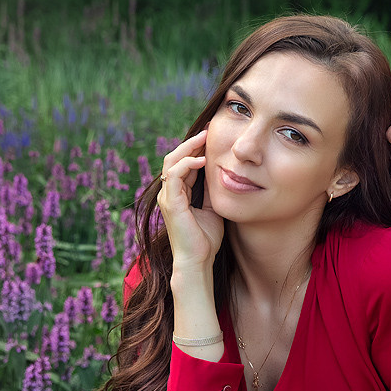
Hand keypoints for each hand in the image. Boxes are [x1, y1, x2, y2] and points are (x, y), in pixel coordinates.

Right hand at [158, 129, 223, 271]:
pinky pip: (174, 175)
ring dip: (188, 148)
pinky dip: (187, 164)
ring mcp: (168, 197)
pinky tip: (203, 160)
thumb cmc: (206, 238)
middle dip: (191, 142)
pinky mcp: (171, 203)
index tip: (211, 135)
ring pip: (171, 162)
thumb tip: (222, 172)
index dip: (195, 148)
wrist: (199, 260)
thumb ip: (212, 190)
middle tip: (208, 130)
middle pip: (174, 158)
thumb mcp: (213, 207)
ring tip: (205, 138)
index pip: (182, 163)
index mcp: (178, 193)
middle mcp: (169, 193)